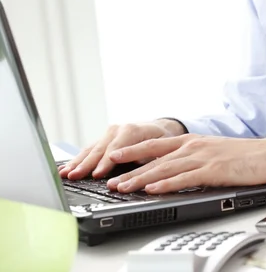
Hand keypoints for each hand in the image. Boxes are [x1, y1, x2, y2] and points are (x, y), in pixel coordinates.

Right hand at [58, 119, 185, 179]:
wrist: (160, 127)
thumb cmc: (162, 140)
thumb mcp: (160, 149)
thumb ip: (147, 159)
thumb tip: (139, 175)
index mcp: (132, 130)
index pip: (116, 148)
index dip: (106, 162)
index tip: (97, 175)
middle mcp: (118, 129)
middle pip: (100, 149)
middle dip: (86, 164)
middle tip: (75, 176)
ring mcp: (109, 133)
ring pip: (91, 149)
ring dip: (77, 162)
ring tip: (65, 174)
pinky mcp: (103, 139)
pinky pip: (89, 150)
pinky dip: (77, 159)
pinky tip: (66, 168)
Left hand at [106, 134, 265, 193]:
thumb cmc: (241, 156)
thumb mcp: (210, 152)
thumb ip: (190, 158)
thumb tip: (170, 170)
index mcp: (190, 141)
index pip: (155, 144)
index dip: (132, 150)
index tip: (113, 156)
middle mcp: (192, 146)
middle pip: (154, 157)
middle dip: (130, 168)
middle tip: (110, 179)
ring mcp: (201, 157)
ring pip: (164, 168)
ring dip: (141, 179)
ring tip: (123, 188)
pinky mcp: (212, 170)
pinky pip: (184, 178)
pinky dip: (166, 185)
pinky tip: (153, 190)